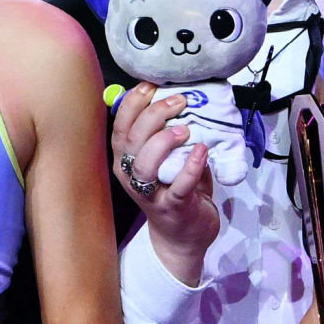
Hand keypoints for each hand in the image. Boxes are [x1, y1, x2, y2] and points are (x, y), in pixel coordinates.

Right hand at [111, 83, 220, 284]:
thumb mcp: (166, 160)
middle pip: (132, 141)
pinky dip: (191, 167)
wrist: (184, 237)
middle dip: (154, 115)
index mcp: (126, 161)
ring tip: (185, 129)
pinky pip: (179, 186)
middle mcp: (131, 176)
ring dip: (163, 141)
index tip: (150, 86)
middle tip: (180, 102)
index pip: (121, 127)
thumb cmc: (175, 190)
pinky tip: (202, 151)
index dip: (132, 104)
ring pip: (144, 164)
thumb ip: (167, 134)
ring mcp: (150, 194)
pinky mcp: (174, 208)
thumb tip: (180, 98)